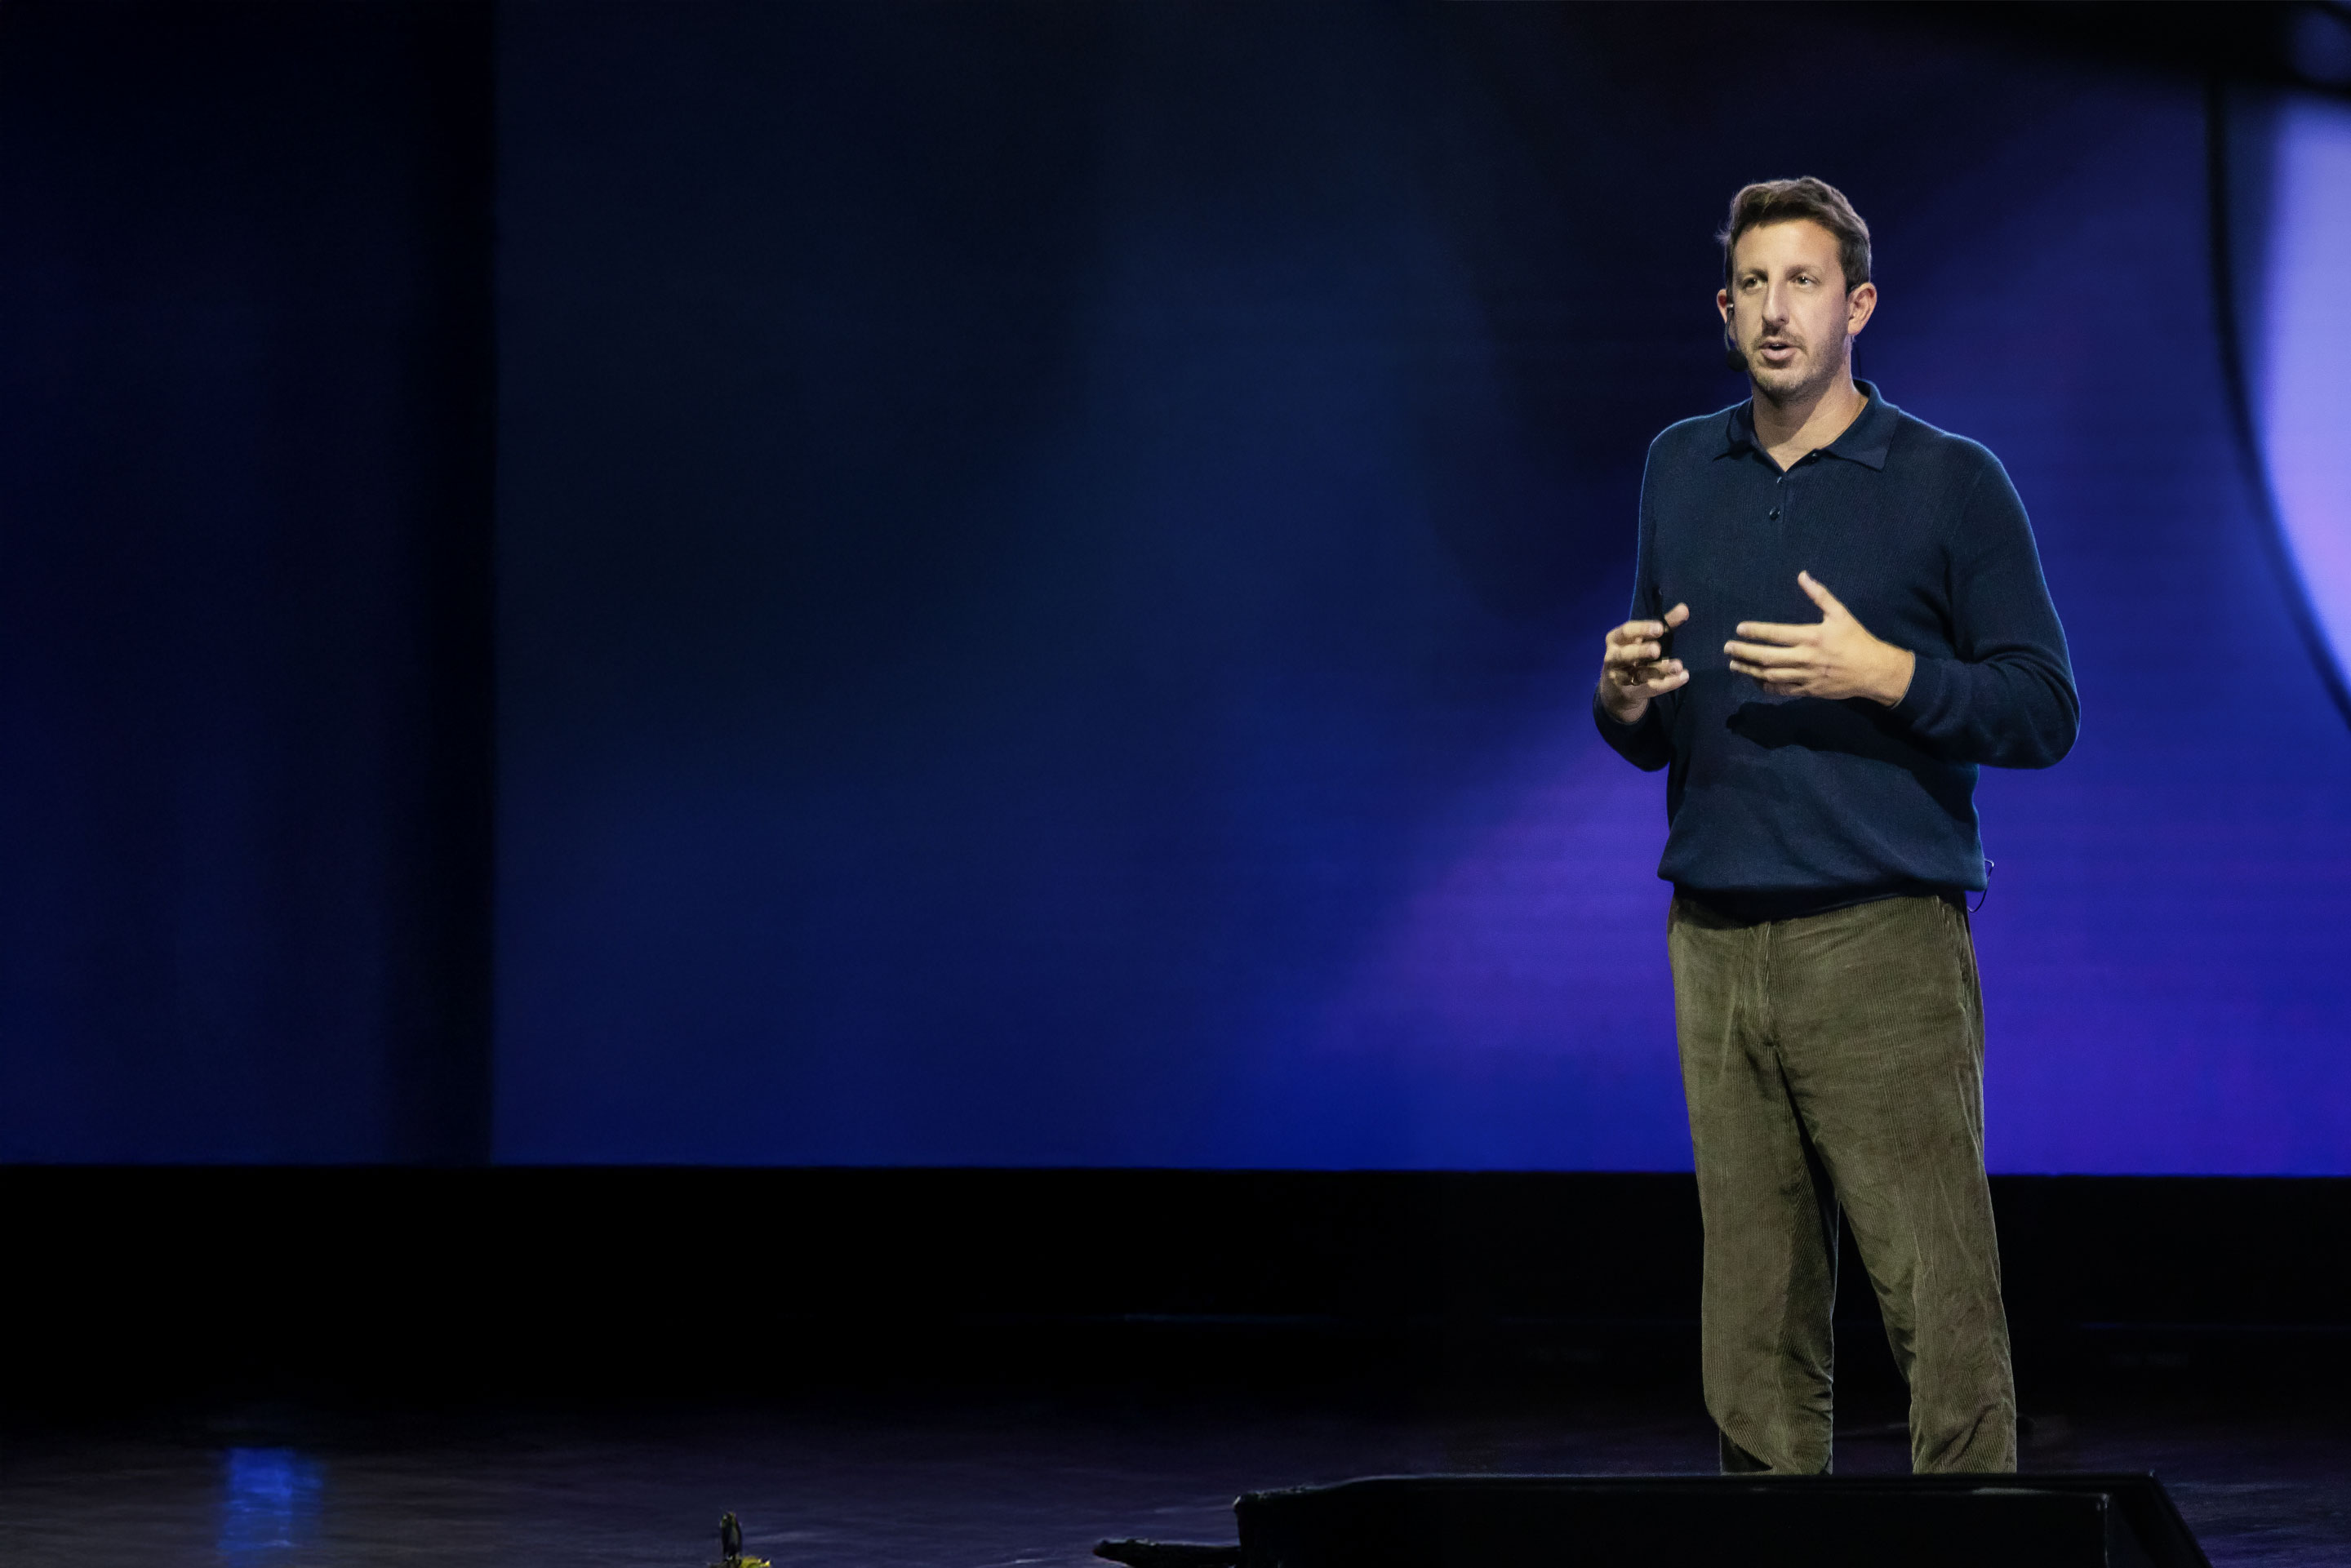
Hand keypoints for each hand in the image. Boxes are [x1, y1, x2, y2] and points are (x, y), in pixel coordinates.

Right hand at [1598, 602, 1690, 723]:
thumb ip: (1664, 624)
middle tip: (1657, 649)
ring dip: (1660, 670)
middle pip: (1625, 654)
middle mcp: (1613, 658)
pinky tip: (1683, 677)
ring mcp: (1619, 678)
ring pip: (1639, 674)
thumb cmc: (1633, 655)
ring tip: (1678, 666)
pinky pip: (1649, 688)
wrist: (1615, 690)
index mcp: (1616, 640)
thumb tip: (1684, 608)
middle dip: (1641, 651)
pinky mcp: (1630, 693)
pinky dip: (1667, 683)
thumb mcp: (1643, 639)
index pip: (1626, 632)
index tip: (1660, 628)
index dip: (1642, 629)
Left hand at [1724, 571, 1914, 704]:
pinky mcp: (1808, 690)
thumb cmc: (1856, 640)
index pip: (1776, 634)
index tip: (1740, 629)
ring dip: (1749, 671)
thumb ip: (1820, 595)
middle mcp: (1805, 658)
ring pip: (1770, 675)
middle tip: (1727, 648)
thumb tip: (1803, 575)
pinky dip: (1766, 686)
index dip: (1756, 631)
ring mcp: (1805, 676)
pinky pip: (1782, 690)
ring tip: (1734, 665)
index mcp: (1811, 637)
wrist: (1874, 671)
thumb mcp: (1840, 614)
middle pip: (1767, 657)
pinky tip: (1755, 679)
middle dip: (1744, 653)